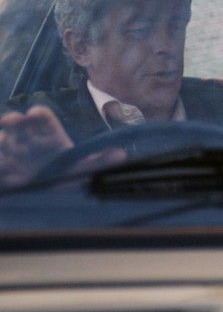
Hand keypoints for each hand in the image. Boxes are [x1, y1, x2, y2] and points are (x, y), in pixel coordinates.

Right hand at [0, 105, 125, 185]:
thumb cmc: (69, 178)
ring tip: (1, 139)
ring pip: (4, 141)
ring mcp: (14, 156)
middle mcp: (30, 143)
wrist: (52, 199)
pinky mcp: (5, 173)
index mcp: (50, 138)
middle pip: (18, 125)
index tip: (35, 113)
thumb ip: (99, 161)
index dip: (38, 115)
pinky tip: (2, 164)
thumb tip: (121, 154)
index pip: (43, 120)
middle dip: (14, 120)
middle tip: (13, 120)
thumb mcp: (85, 170)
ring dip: (1, 138)